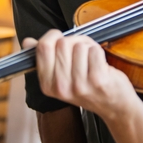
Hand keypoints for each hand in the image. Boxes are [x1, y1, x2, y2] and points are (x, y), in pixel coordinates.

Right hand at [23, 31, 139, 122]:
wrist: (114, 106)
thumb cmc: (88, 87)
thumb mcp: (62, 76)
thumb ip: (44, 57)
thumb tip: (27, 42)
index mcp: (47, 85)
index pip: (43, 47)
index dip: (53, 36)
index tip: (60, 39)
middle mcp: (61, 87)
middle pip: (63, 43)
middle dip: (74, 42)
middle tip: (81, 55)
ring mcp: (79, 85)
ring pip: (79, 45)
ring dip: (88, 47)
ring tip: (91, 61)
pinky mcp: (97, 80)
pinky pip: (94, 50)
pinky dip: (99, 52)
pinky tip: (101, 65)